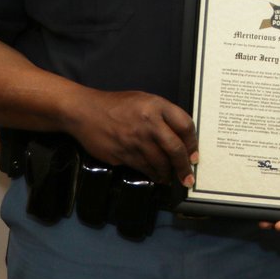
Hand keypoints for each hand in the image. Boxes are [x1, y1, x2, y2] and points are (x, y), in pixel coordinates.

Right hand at [64, 88, 197, 184]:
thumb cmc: (117, 105)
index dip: (193, 144)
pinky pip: (144, 168)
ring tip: (171, 178)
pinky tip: (156, 176)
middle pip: (175, 149)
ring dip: (168, 174)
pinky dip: (153, 174)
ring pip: (160, 163)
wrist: (85, 112)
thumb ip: (163, 115)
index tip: (194, 156)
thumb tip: (181, 138)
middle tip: (188, 177)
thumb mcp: (144, 100)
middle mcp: (149, 123)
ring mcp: (135, 140)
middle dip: (184, 166)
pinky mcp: (123, 154)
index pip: (185, 125)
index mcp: (157, 106)